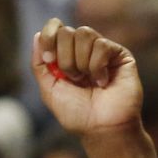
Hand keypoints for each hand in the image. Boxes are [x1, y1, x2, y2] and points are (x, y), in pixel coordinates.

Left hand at [32, 19, 142, 139]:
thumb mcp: (49, 89)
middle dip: (65, 58)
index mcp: (67, 54)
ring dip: (81, 61)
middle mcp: (85, 49)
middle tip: (74, 78)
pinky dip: (97, 66)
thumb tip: (37, 35)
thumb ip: (39, 64)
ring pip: (84, 33)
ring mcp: (103, 51)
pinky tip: (102, 82)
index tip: (49, 59)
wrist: (102, 129)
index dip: (49, 37)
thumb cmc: (77, 114)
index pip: (55, 27)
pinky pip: (102, 45)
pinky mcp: (121, 56)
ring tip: (88, 81)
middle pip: (67, 31)